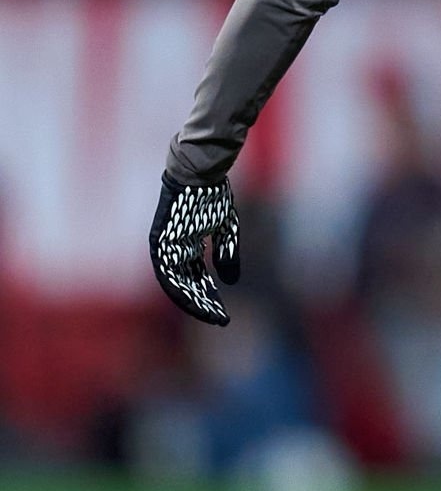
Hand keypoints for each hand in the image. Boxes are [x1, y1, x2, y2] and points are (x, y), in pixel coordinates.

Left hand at [149, 175, 240, 324]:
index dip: (211, 296)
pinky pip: (167, 272)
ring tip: (210, 314)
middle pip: (188, 285)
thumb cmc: (211, 195)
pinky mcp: (160, 242)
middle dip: (204, 303)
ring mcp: (166, 247)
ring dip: (193, 300)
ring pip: (177, 283)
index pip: (198, 278)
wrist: (199, 171)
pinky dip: (180, 287)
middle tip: (219, 320)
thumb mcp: (225, 228)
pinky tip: (196, 298)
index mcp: (188, 246)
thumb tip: (231, 281)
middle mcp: (174, 250)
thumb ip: (227, 254)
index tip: (223, 313)